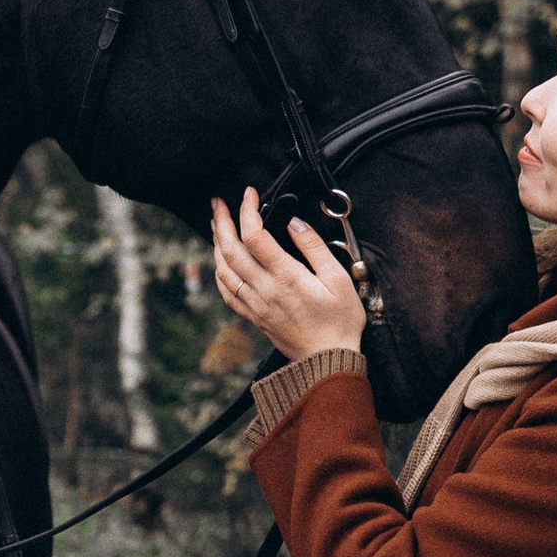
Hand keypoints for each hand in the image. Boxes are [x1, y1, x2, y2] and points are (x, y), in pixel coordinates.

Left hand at [209, 187, 366, 362]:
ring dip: (216, 244)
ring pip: (223, 270)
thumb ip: (314, 247)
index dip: (248, 210)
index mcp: (286, 277)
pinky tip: (220, 263)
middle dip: (221, 221)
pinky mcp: (254, 316)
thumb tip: (294, 223)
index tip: (250, 195)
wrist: (328, 361)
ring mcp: (256, 304)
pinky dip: (219, 273)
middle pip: (230, 249)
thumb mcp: (338, 279)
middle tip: (218, 203)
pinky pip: (227, 293)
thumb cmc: (340, 321)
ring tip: (216, 226)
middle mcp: (265, 290)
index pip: (255, 236)